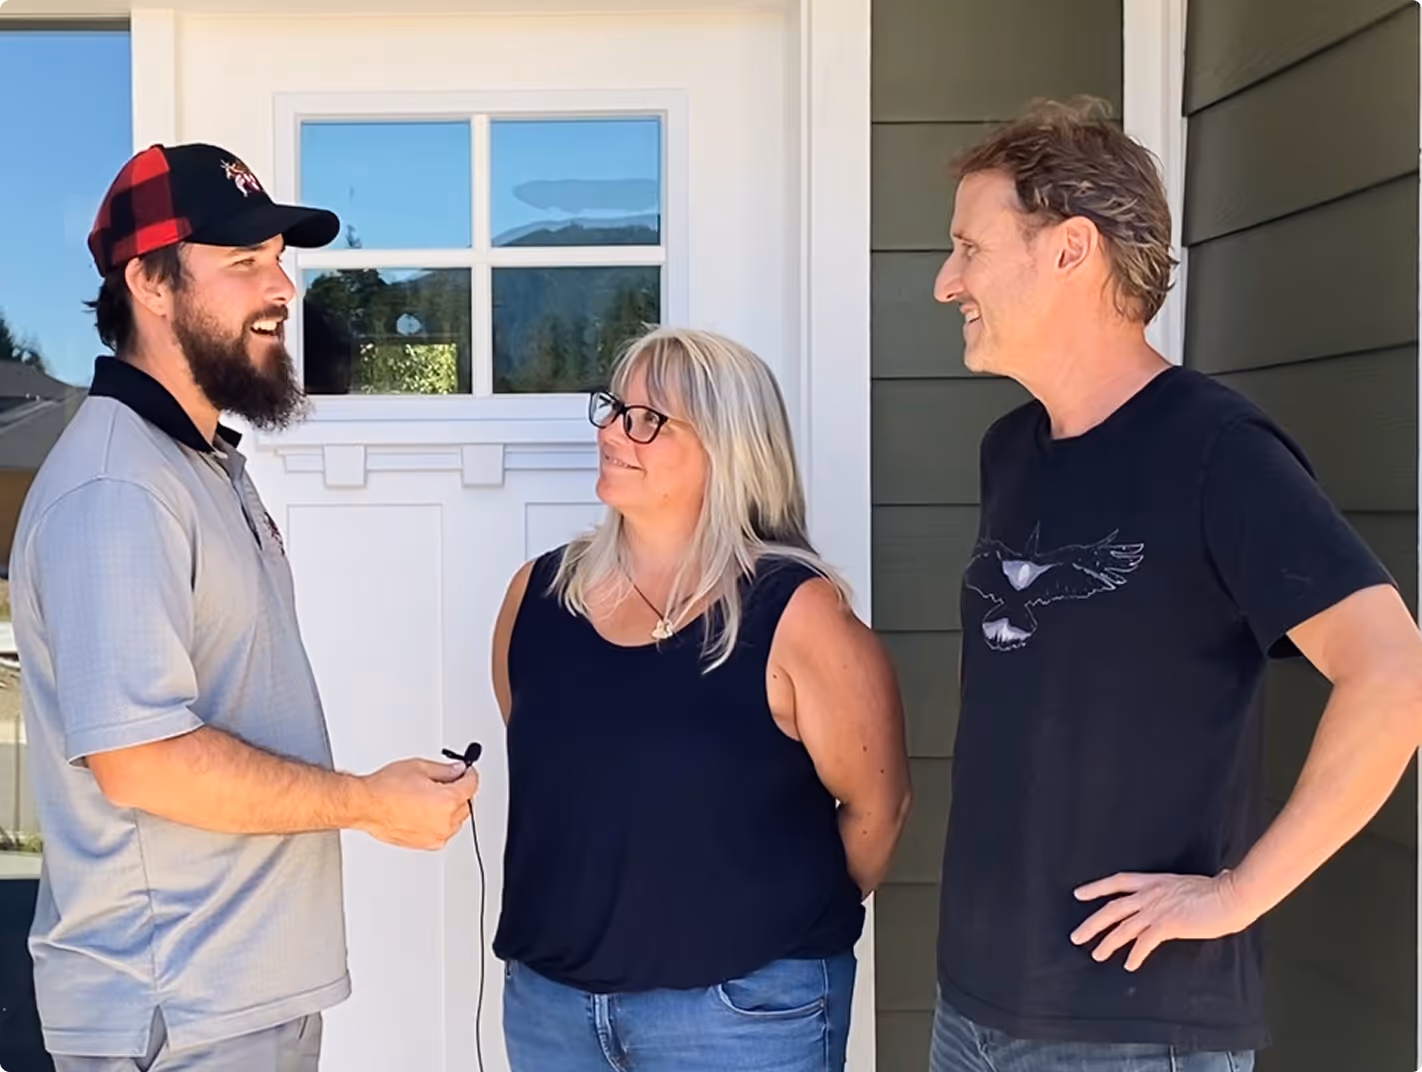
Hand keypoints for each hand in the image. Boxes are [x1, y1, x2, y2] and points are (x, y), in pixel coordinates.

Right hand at [356, 758, 478, 850]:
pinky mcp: (425, 844)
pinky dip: (440, 822)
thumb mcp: (420, 768)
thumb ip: (444, 770)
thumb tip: (457, 771)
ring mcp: (435, 836)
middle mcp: (444, 822)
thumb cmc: (386, 789)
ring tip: (434, 796)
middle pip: (466, 805)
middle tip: (449, 780)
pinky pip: (442, 832)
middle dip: (460, 792)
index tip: (467, 771)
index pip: (471, 786)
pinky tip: (428, 811)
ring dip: (452, 809)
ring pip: (456, 821)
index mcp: (447, 801)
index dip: (470, 775)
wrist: (366, 806)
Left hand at [1070, 870, 1253, 971]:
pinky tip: (1129, 964)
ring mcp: (1157, 909)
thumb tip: (1218, 876)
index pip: (1118, 881)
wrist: (1233, 895)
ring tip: (1096, 954)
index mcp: (1156, 881)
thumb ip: (1200, 884)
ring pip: (1123, 927)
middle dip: (1092, 923)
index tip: (1079, 894)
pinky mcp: (1168, 925)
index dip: (1097, 888)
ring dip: (1108, 943)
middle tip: (1077, 936)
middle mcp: (1151, 894)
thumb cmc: (1223, 889)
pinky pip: (1145, 942)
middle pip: (1112, 908)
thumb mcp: (1202, 882)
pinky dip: (1135, 954)